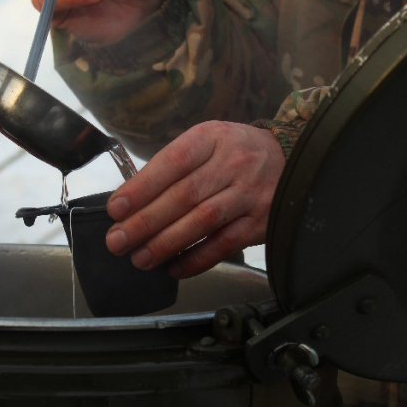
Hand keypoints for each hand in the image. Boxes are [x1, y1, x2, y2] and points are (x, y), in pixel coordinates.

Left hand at [104, 122, 284, 278]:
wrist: (291, 159)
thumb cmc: (235, 152)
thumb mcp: (207, 142)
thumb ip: (174, 167)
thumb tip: (132, 202)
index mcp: (212, 138)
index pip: (172, 163)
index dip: (141, 188)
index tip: (116, 209)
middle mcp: (233, 164)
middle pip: (184, 195)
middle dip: (145, 222)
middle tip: (117, 241)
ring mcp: (249, 194)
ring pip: (203, 221)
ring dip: (167, 243)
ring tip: (140, 258)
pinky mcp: (261, 222)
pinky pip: (224, 244)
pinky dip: (196, 259)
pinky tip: (174, 268)